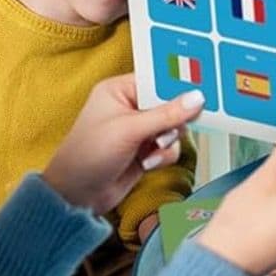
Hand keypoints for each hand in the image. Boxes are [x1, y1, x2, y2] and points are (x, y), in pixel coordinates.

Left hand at [42, 75, 204, 213]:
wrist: (77, 196)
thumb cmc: (87, 156)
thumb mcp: (129, 130)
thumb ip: (166, 113)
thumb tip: (196, 99)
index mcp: (119, 90)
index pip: (157, 79)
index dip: (177, 85)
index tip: (198, 91)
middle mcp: (130, 107)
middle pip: (170, 104)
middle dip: (172, 120)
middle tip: (166, 130)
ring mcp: (138, 130)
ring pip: (173, 128)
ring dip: (167, 141)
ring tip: (150, 149)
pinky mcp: (145, 151)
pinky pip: (169, 147)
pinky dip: (163, 156)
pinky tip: (147, 163)